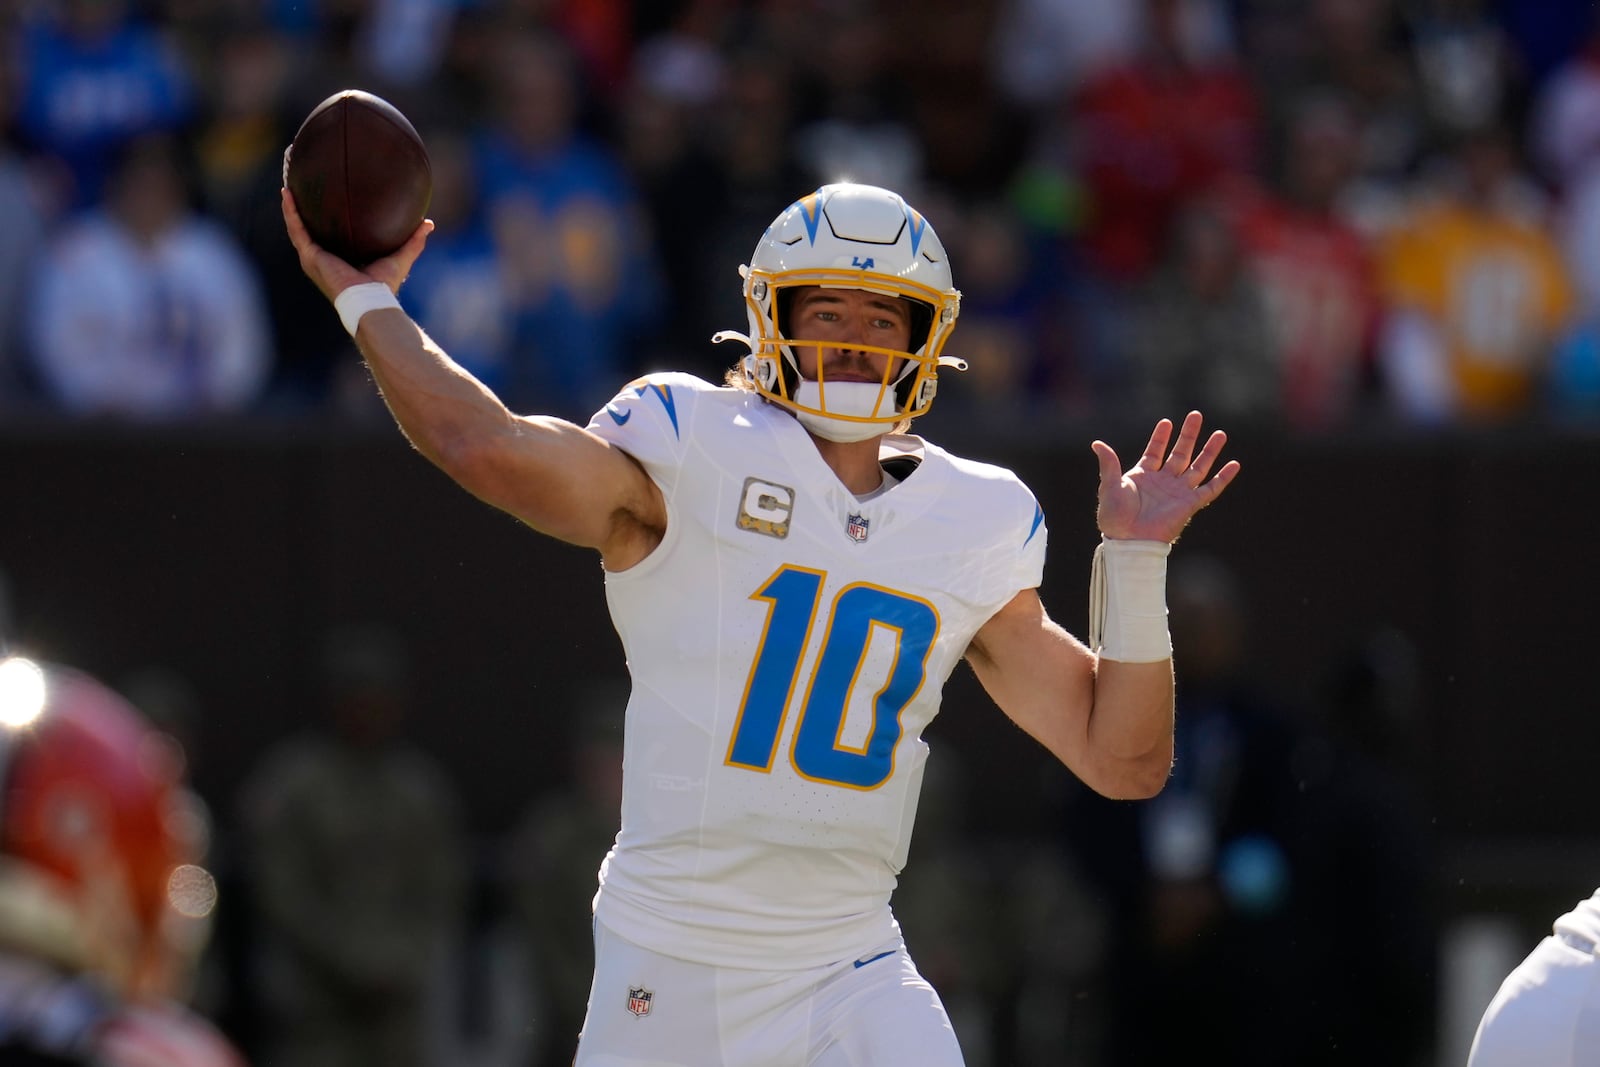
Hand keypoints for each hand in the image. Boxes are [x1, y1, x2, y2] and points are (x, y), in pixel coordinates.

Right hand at [280, 186, 431, 302]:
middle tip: (298, 186)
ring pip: (297, 227)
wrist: (371, 301)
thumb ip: (413, 241)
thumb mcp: (400, 257)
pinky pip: (297, 229)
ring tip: (287, 185)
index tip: (323, 199)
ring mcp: (313, 258)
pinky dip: (291, 212)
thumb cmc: (384, 286)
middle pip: (307, 229)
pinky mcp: (310, 256)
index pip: (327, 236)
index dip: (323, 219)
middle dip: (301, 209)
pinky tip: (287, 194)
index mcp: (338, 260)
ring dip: (290, 206)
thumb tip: (428, 223)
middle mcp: (322, 259)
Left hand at [1093, 411, 1238, 542]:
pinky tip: (1234, 464)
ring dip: (1209, 451)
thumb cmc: (1115, 517)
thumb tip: (1096, 443)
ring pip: (1198, 467)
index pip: (1155, 451)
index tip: (1167, 422)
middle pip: (1180, 454)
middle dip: (1188, 435)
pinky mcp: (1189, 505)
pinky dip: (1223, 478)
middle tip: (1196, 415)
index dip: (1160, 437)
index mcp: (1143, 476)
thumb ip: (1108, 464)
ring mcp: (1177, 492)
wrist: (1127, 540)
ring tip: (1220, 434)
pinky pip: (1210, 489)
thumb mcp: (1109, 486)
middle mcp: (1163, 482)